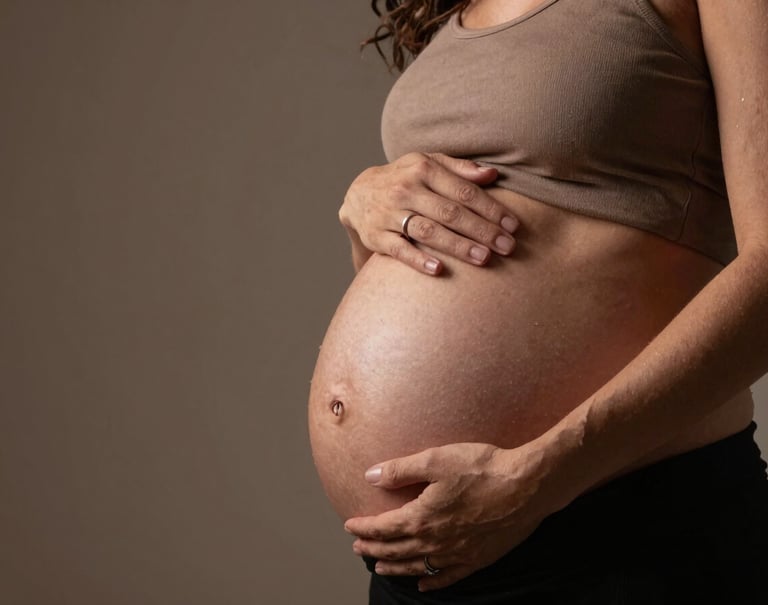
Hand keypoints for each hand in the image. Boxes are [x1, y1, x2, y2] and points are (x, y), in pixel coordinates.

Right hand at [339, 152, 518, 275]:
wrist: (358, 194)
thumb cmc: (404, 179)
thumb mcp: (427, 164)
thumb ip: (460, 169)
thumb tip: (493, 174)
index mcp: (423, 169)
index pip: (463, 191)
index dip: (491, 209)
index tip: (512, 226)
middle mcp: (406, 189)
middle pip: (450, 212)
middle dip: (481, 231)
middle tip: (507, 247)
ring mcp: (389, 213)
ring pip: (429, 231)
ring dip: (458, 246)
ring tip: (484, 258)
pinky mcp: (376, 236)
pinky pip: (399, 250)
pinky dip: (418, 260)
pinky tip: (439, 269)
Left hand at [343, 442, 556, 591]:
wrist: (527, 486)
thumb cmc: (482, 468)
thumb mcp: (436, 460)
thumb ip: (401, 470)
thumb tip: (370, 476)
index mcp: (422, 517)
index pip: (383, 528)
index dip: (364, 528)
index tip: (349, 526)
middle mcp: (436, 541)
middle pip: (396, 550)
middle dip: (373, 549)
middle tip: (358, 547)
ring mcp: (457, 554)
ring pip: (417, 566)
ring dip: (395, 566)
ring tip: (380, 566)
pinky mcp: (478, 559)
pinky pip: (448, 577)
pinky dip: (432, 581)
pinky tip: (424, 583)